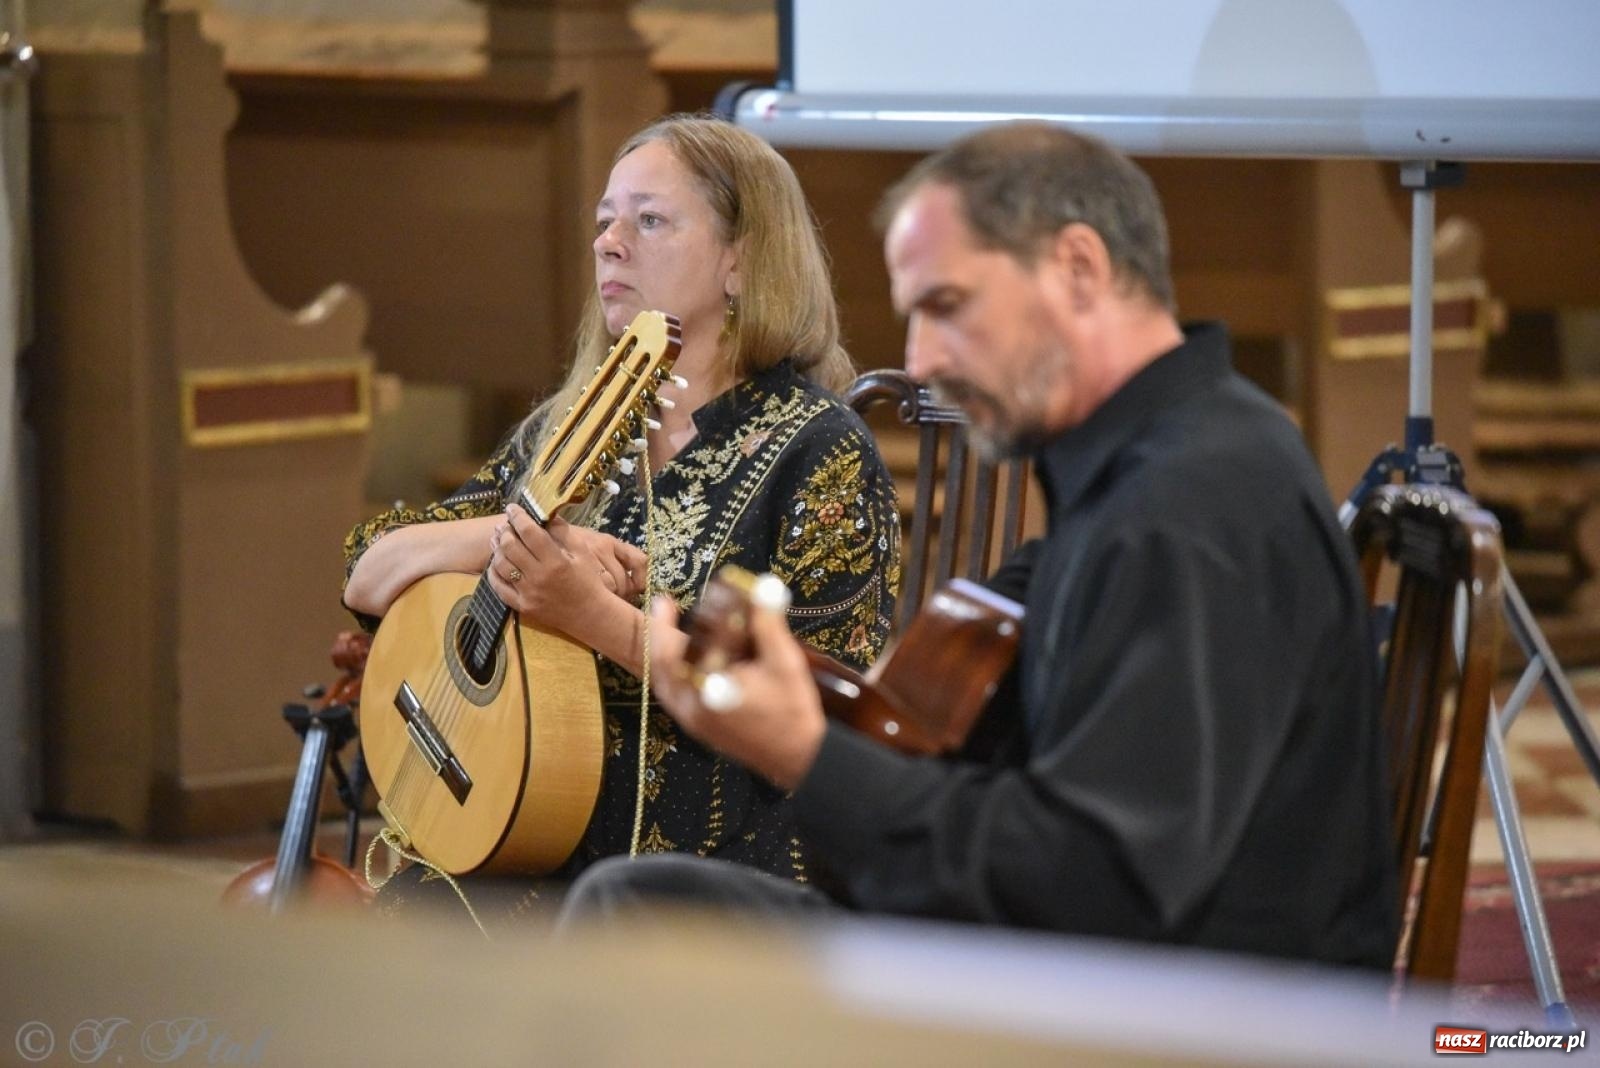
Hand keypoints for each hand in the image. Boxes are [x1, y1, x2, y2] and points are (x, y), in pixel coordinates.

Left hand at [486, 509, 642, 633]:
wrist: (590, 614)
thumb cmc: (589, 581)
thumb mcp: (583, 552)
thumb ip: (564, 532)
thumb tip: (547, 515)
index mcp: (555, 560)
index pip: (529, 532)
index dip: (518, 517)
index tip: (512, 508)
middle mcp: (538, 576)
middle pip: (510, 547)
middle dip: (505, 531)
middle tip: (505, 525)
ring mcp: (528, 593)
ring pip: (501, 565)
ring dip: (496, 549)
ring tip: (498, 540)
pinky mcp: (522, 606)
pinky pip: (499, 588)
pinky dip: (493, 573)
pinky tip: (495, 563)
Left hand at [647, 595, 825, 789]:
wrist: (801, 758)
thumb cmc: (793, 712)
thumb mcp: (784, 662)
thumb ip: (768, 623)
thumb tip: (762, 588)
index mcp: (707, 691)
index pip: (673, 653)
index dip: (666, 624)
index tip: (665, 600)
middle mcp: (692, 710)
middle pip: (660, 669)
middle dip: (659, 637)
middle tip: (664, 609)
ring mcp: (694, 723)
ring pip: (665, 685)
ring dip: (666, 657)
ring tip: (672, 631)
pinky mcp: (701, 730)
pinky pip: (677, 697)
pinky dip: (676, 674)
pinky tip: (690, 660)